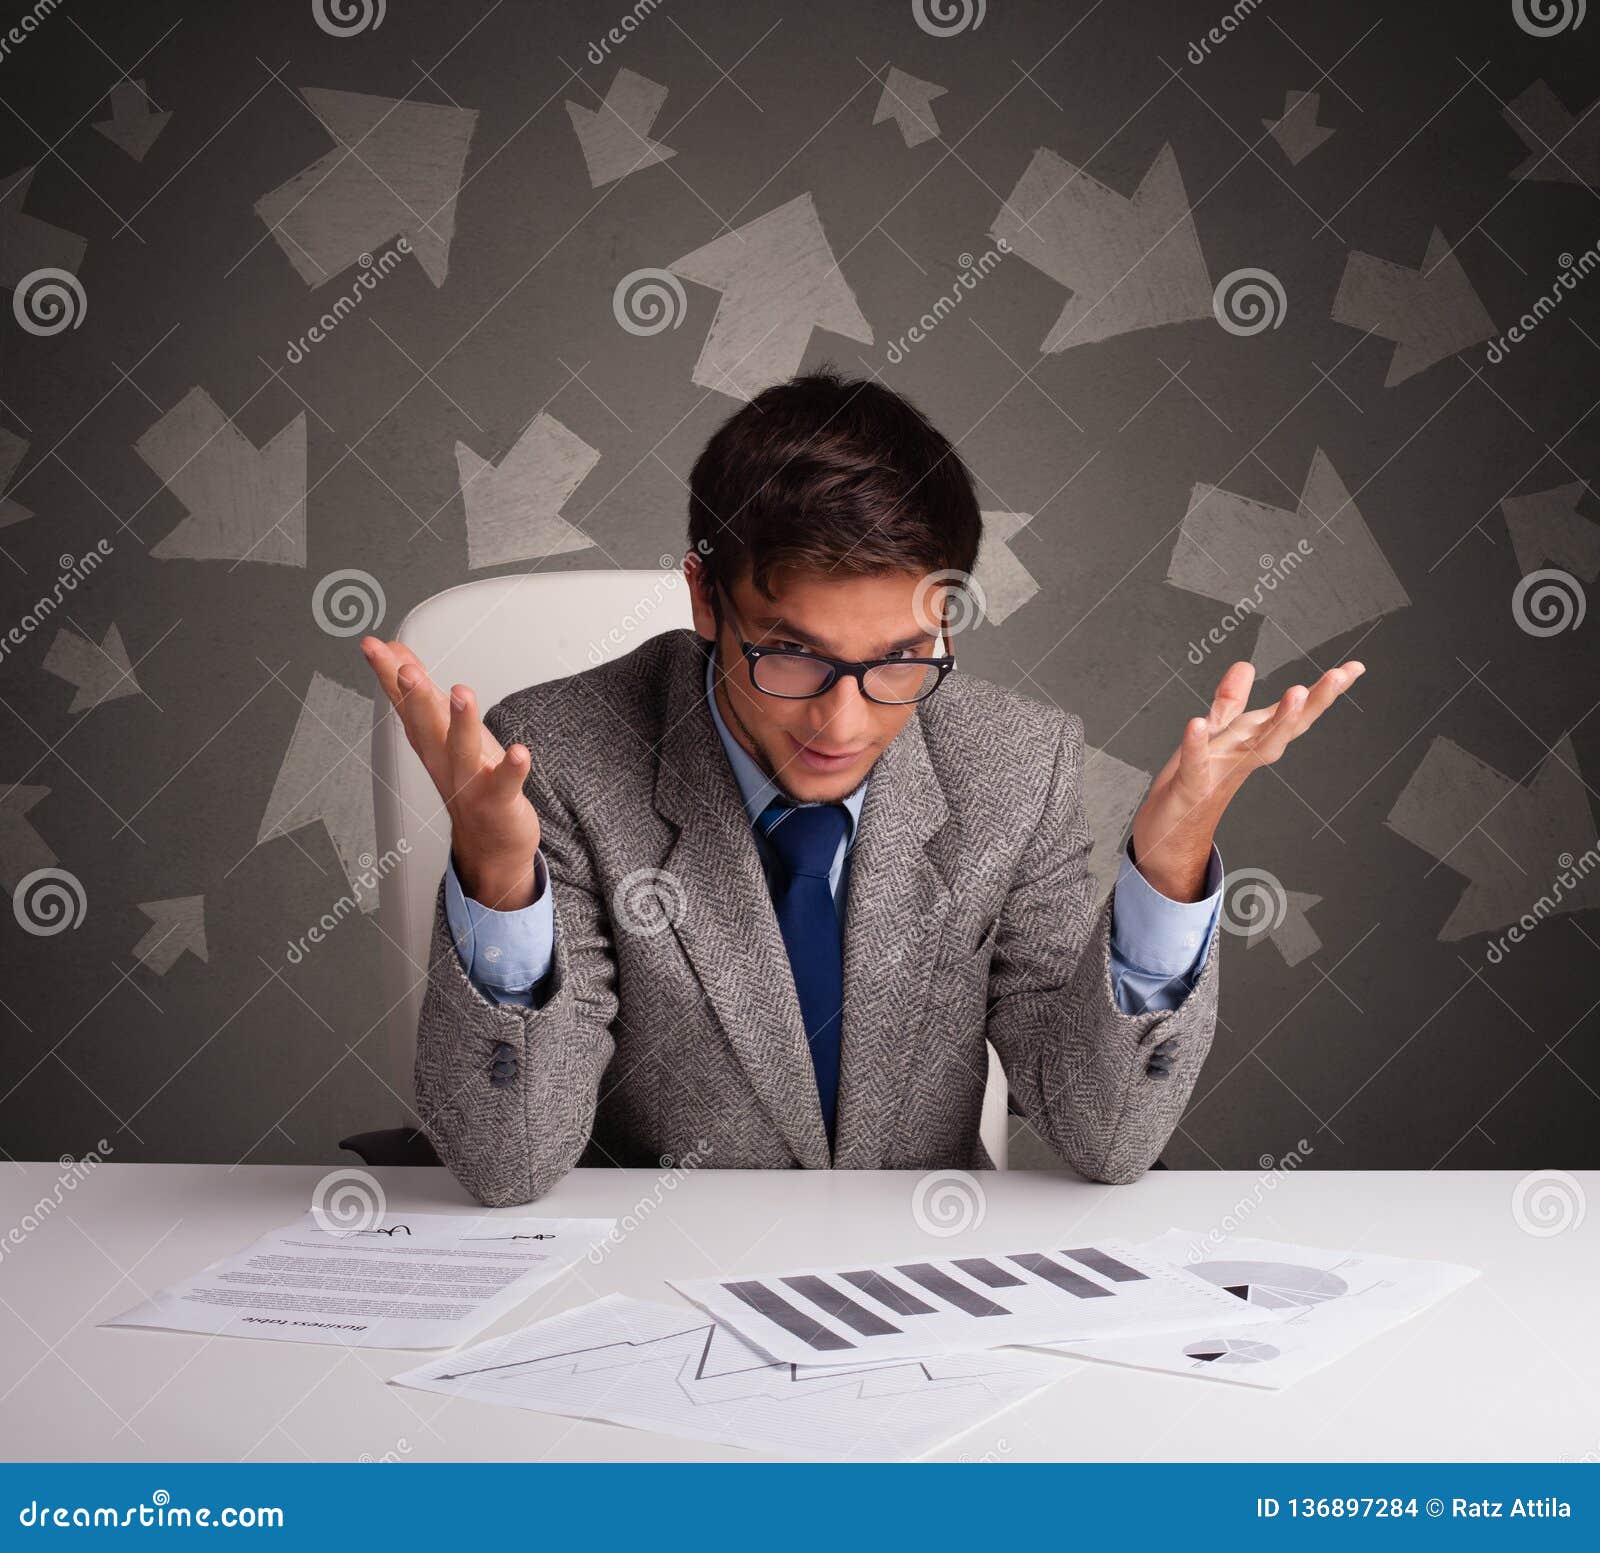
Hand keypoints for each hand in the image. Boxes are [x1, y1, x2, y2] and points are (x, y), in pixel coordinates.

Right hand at [360, 636, 541, 910]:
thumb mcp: (441, 732)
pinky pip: (505, 783)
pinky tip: (519, 752)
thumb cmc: (469, 781)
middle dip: (415, 697)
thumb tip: (398, 656)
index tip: (373, 647)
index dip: (387, 675)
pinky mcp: (499, 800)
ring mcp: (469, 782)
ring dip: (461, 722)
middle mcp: (444, 761)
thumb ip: (419, 693)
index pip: (404, 703)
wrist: (491, 843)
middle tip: (405, 669)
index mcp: (429, 741)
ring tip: (460, 693)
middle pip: (426, 726)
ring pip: (462, 750)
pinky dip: (512, 768)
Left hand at [1131, 659, 1366, 900]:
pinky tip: (1196, 723)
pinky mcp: (1190, 786)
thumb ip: (1229, 702)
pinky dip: (1195, 745)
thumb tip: (1246, 665)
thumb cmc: (1196, 783)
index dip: (1323, 692)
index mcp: (1253, 742)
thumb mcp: (1214, 736)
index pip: (1292, 715)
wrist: (1171, 835)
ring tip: (1297, 692)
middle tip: (1340, 675)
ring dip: (1277, 723)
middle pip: (1285, 729)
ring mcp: (1220, 773)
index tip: (1354, 668)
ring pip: (1255, 748)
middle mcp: (1244, 757)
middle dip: (1313, 703)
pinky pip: (1194, 764)